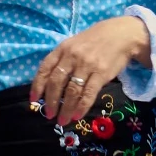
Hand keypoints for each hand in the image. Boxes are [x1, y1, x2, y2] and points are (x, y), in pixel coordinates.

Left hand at [32, 15, 144, 130]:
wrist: (121, 35)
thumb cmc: (95, 41)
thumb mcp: (74, 45)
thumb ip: (62, 60)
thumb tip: (50, 85)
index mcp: (62, 49)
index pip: (44, 69)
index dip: (37, 86)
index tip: (33, 100)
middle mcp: (72, 56)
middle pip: (56, 82)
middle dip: (51, 101)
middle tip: (49, 114)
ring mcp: (87, 65)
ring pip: (72, 91)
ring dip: (65, 108)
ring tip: (62, 120)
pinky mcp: (101, 73)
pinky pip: (88, 93)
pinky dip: (81, 107)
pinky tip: (77, 115)